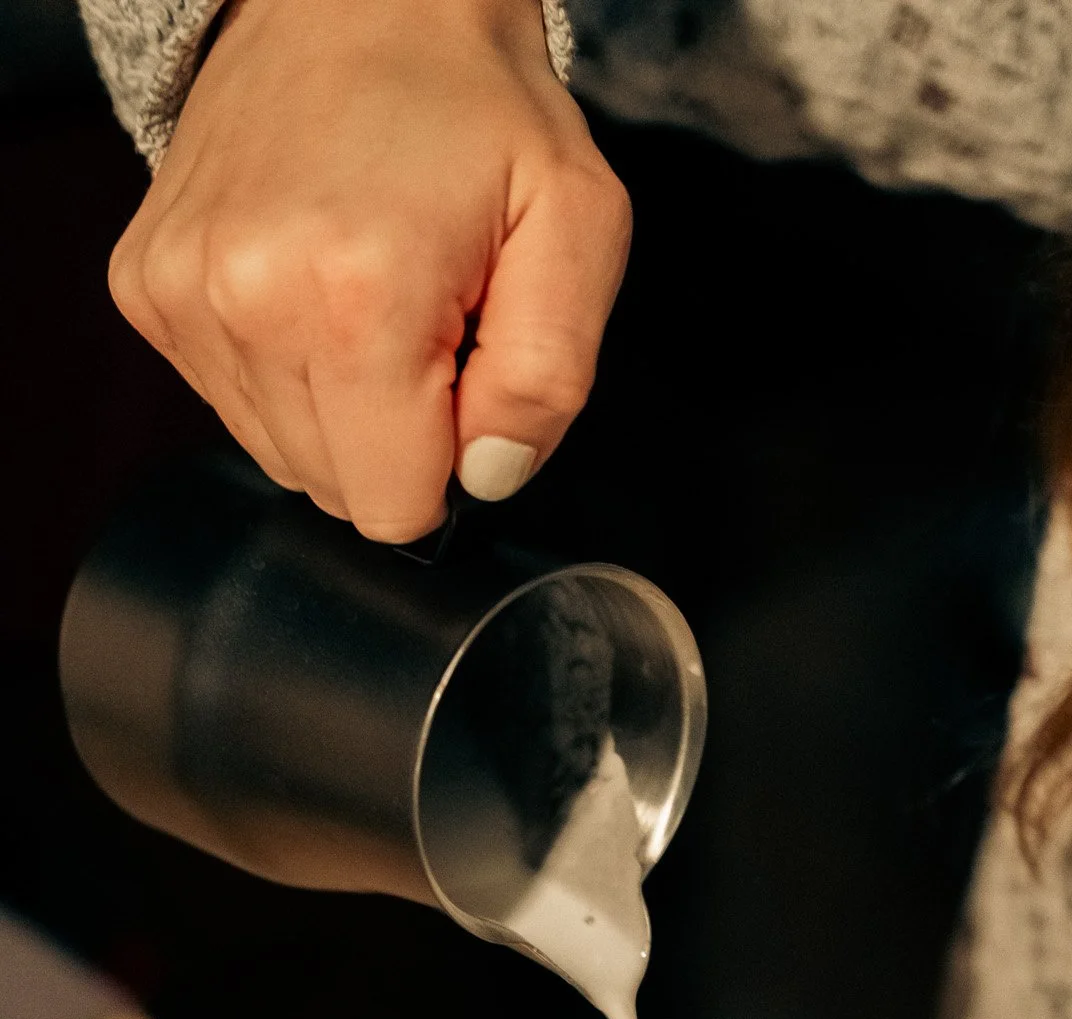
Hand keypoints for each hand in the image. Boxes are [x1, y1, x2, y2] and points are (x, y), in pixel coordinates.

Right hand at [108, 0, 630, 537]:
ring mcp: (184, 294)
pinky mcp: (146, 286)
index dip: (447, 465)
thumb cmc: (475, 108)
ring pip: (280, 455)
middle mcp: (249, 300)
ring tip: (368, 296)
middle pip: (334, 490)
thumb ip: (550, 377)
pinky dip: (280, 366)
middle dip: (394, 435)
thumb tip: (488, 477)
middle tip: (423, 324)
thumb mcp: (577, 226)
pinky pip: (231, 401)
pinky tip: (310, 284)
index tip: (463, 375)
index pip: (393, 508)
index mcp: (359, 298)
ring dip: (337, 404)